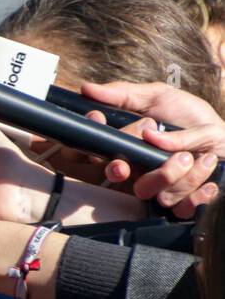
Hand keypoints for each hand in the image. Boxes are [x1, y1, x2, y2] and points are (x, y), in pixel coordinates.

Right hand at [82, 81, 224, 217]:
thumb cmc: (195, 118)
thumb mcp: (161, 97)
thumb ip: (125, 94)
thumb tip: (87, 89)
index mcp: (127, 145)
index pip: (94, 153)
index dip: (92, 147)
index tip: (108, 132)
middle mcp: (137, 168)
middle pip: (118, 176)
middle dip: (149, 170)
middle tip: (179, 157)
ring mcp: (158, 187)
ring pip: (152, 193)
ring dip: (182, 176)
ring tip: (203, 158)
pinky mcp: (180, 203)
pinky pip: (178, 209)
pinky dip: (197, 194)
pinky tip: (210, 179)